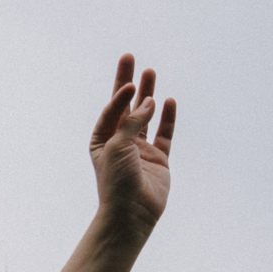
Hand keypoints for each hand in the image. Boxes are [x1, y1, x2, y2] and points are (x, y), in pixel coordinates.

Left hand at [89, 54, 174, 236]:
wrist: (131, 214)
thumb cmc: (116, 182)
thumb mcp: (117, 147)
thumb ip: (132, 122)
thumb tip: (149, 100)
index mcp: (102, 141)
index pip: (111, 111)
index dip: (119, 96)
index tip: (129, 86)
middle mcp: (121, 143)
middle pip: (126, 107)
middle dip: (127, 83)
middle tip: (129, 57)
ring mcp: (141, 150)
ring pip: (146, 116)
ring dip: (147, 95)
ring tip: (150, 72)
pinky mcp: (159, 160)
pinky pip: (165, 134)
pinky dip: (168, 118)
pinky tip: (169, 100)